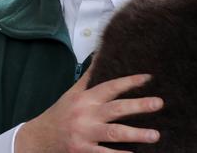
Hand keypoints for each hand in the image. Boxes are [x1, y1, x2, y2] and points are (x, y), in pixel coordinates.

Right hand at [15, 66, 163, 152]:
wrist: (38, 138)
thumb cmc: (60, 114)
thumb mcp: (72, 93)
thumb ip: (89, 76)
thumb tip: (100, 54)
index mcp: (85, 99)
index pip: (111, 87)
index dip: (130, 82)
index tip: (148, 78)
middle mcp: (85, 115)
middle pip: (116, 109)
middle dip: (138, 106)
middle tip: (158, 103)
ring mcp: (84, 135)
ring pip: (113, 133)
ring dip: (136, 134)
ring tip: (154, 135)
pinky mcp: (82, 152)